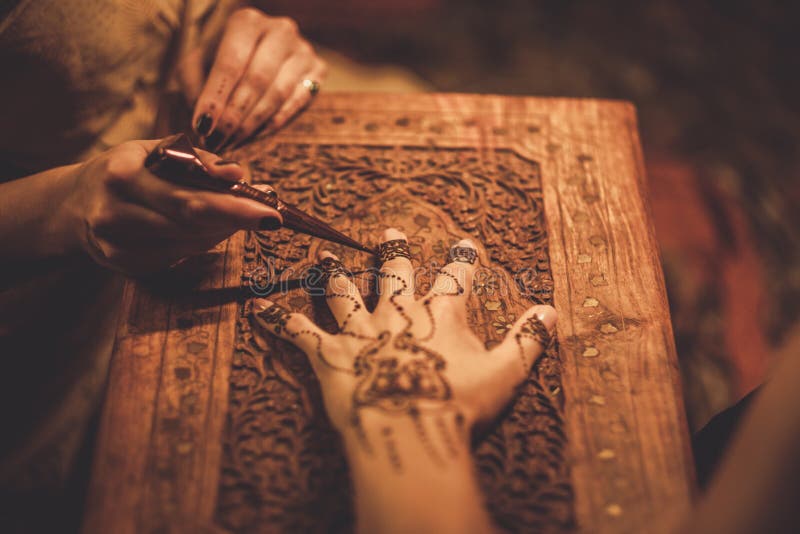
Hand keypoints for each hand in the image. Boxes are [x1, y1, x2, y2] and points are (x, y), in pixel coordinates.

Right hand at [58, 139, 280, 274]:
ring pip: (189, 245)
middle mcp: (116, 213)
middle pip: (191, 225)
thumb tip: (240, 174)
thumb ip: (200, 161)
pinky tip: (204, 230)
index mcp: (123, 176)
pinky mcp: (124, 266)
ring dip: (220, 232)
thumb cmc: (128, 170)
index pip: (189, 197)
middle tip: (270, 218)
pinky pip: (177, 257)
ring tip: (236, 216)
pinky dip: (199, 244)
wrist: (73, 204)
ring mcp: (117, 246)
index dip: (234, 208)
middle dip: (237, 221)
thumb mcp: (156, 149)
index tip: (271, 211)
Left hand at [190, 8, 326, 150]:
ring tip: (232, 142)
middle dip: (235, 116)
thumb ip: (195, 88)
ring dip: (252, 125)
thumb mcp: (198, 65)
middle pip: (257, 80)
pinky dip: (273, 124)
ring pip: (278, 95)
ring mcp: (303, 50)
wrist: (257, 51)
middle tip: (218, 140)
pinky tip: (254, 136)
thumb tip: (204, 123)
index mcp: (247, 22)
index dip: (217, 97)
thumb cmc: (222, 58)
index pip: (231, 63)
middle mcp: (280, 31)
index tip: (204, 126)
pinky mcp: (318, 71)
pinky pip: (296, 104)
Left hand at [251, 228, 555, 457]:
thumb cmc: (457, 406)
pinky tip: (262, 305)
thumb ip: (527, 341)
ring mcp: (359, 332)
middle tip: (389, 232)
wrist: (407, 429)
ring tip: (325, 260)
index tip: (464, 242)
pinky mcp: (328, 356)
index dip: (461, 259)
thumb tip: (551, 312)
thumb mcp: (505, 374)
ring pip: (344, 294)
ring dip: (335, 277)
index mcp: (439, 317)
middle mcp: (396, 314)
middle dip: (392, 252)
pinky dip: (280, 319)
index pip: (454, 278)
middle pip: (393, 274)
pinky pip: (300, 333)